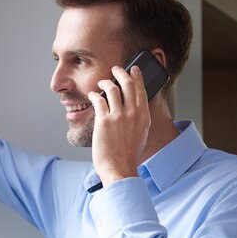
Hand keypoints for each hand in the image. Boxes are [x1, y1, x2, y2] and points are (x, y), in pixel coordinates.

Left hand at [87, 66, 150, 184]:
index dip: (137, 76)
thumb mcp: (141, 134)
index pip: (141, 89)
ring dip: (105, 82)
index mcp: (144, 116)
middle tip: (115, 69)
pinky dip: (94, 95)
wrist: (120, 168)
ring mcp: (118, 116)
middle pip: (127, 84)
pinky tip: (92, 95)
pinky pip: (98, 100)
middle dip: (120, 72)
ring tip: (101, 83)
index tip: (133, 69)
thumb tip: (133, 108)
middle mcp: (133, 113)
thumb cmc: (129, 155)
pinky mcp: (104, 121)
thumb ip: (138, 119)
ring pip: (111, 89)